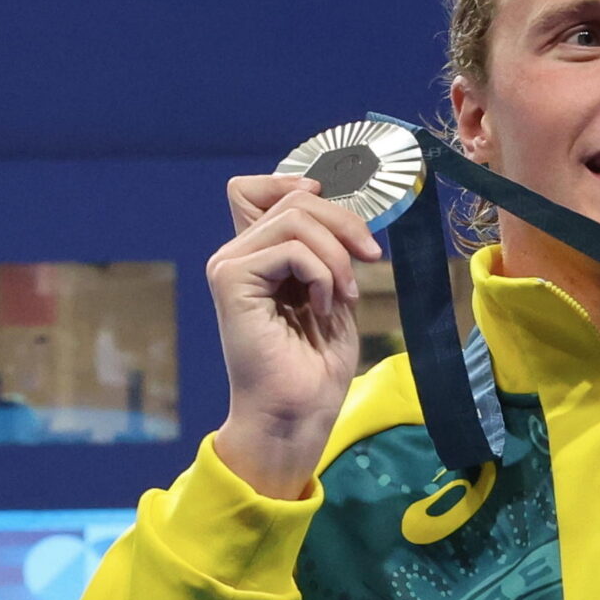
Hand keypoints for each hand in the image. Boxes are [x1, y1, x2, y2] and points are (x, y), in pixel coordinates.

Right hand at [207, 173, 381, 497]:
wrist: (296, 414)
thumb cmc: (316, 364)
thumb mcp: (333, 290)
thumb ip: (325, 247)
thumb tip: (328, 197)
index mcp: (257, 255)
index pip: (257, 188)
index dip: (298, 185)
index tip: (341, 222)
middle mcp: (236, 255)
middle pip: (293, 198)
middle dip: (344, 222)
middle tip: (370, 258)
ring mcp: (228, 265)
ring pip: (295, 217)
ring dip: (336, 255)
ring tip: (345, 294)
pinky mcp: (230, 280)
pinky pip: (290, 248)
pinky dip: (322, 274)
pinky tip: (323, 308)